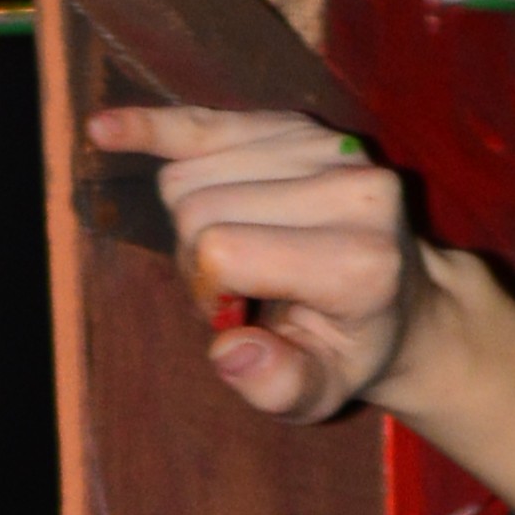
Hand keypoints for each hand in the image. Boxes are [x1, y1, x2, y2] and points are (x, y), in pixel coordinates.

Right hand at [86, 98, 514, 514]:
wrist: (408, 302)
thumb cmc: (352, 351)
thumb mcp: (324, 394)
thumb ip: (279, 385)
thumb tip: (229, 350)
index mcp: (360, 263)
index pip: (222, 250)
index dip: (205, 290)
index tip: (232, 316)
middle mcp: (352, 190)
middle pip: (198, 208)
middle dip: (196, 259)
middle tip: (235, 293)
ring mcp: (325, 148)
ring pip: (190, 171)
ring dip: (192, 220)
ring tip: (237, 255)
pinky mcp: (296, 125)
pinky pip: (203, 121)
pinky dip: (152, 128)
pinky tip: (106, 130)